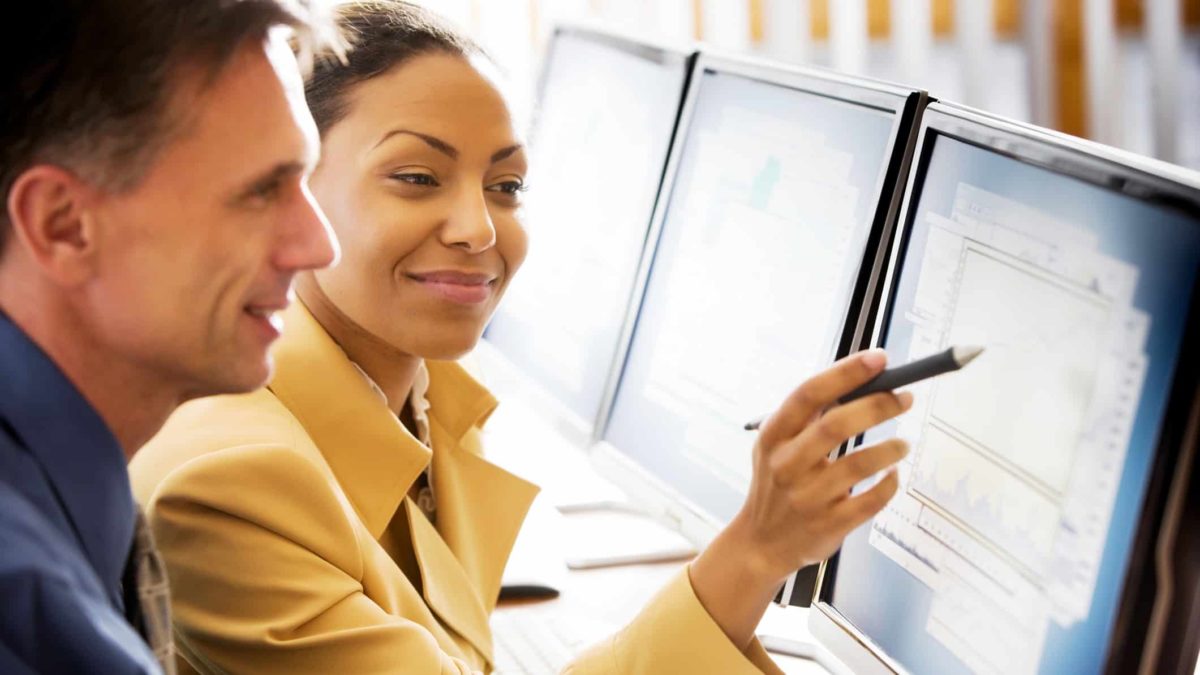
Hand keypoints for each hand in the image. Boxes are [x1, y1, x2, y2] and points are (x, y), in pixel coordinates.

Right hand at [688, 350, 911, 648]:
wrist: (761, 543)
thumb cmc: (778, 484)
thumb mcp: (776, 445)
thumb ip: (808, 416)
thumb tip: (860, 379)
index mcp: (774, 436)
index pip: (809, 394)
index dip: (846, 373)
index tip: (879, 358)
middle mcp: (787, 465)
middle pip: (836, 425)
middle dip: (878, 406)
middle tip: (905, 398)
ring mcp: (807, 497)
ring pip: (859, 464)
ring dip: (890, 448)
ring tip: (902, 444)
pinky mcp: (829, 525)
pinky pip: (871, 500)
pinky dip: (889, 484)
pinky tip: (892, 474)